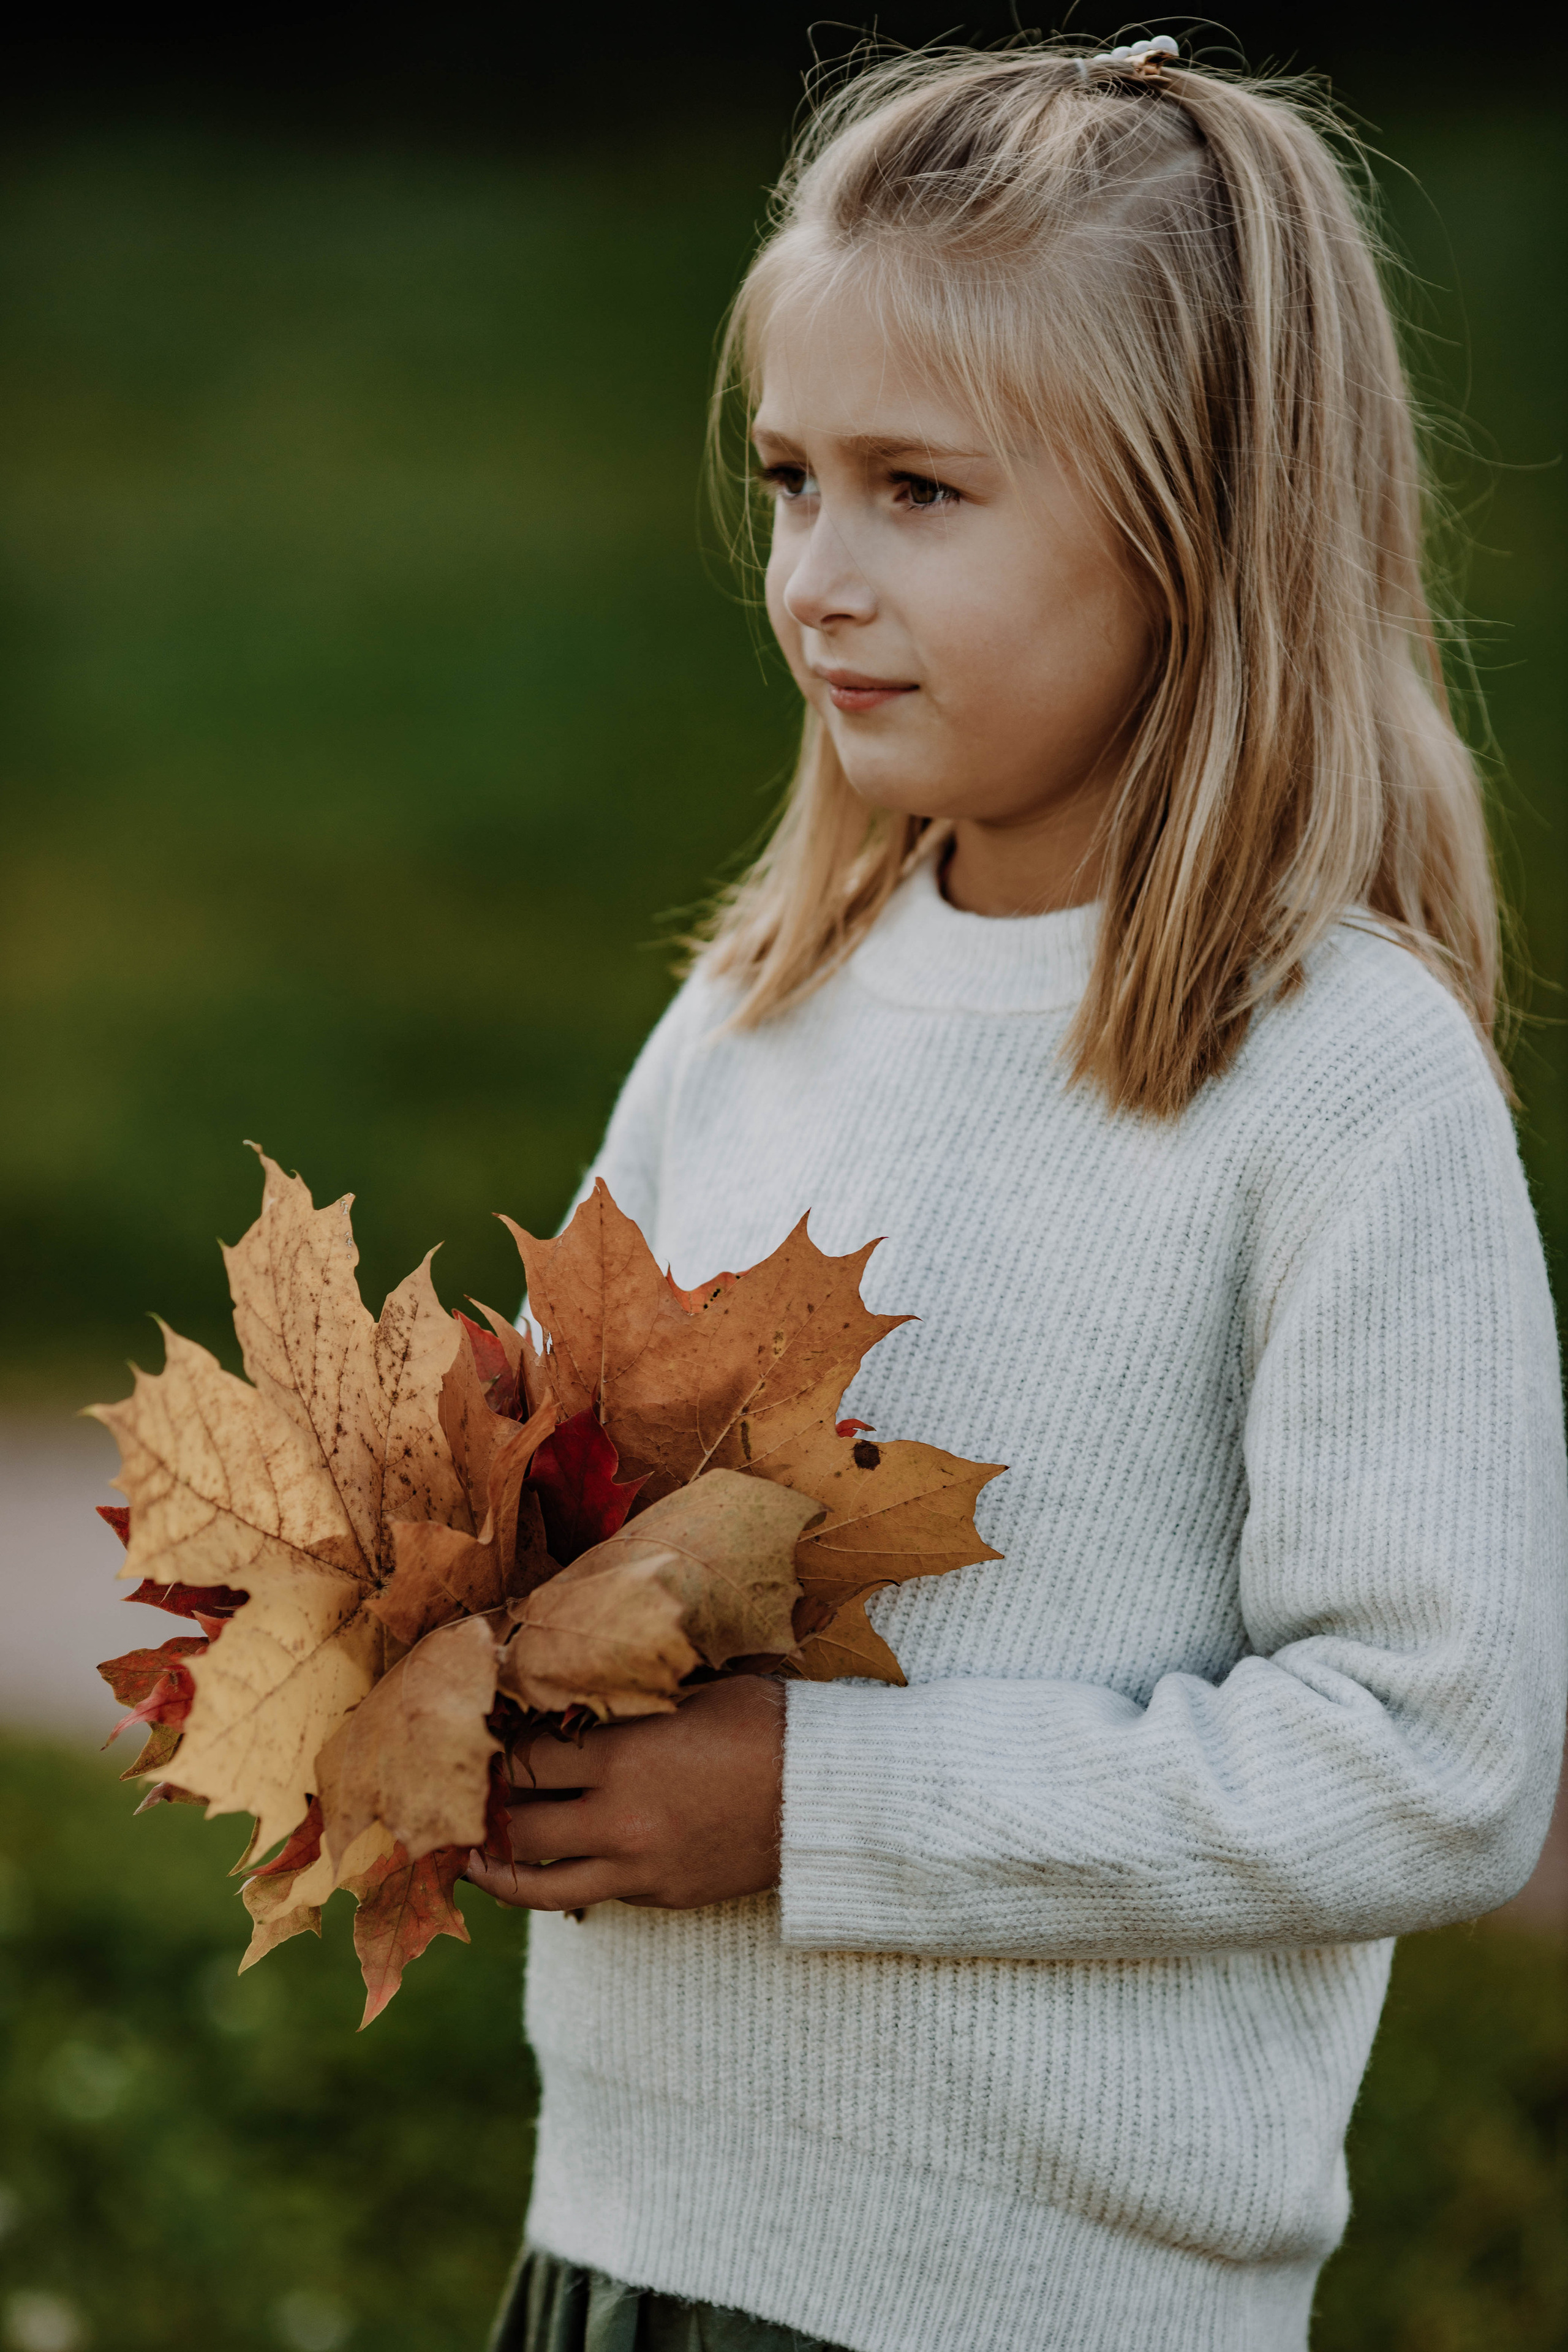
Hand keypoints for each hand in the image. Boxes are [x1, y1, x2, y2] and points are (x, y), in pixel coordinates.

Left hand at [464, 1673, 784, 1913]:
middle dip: (476, 1811)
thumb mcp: (694, 1688)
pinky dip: (562, 1877)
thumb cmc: (767, 1722)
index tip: (472, 1738)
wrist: (831, 1796)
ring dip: (493, 1870)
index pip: (522, 1759)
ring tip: (462, 1858)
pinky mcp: (660, 1896)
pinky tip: (545, 1862)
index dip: (491, 1749)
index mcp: (623, 1757)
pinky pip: (592, 1892)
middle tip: (450, 1798)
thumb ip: (628, 1691)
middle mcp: (619, 1819)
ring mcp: (638, 1867)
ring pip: (536, 1884)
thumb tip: (568, 1677)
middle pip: (515, 1825)